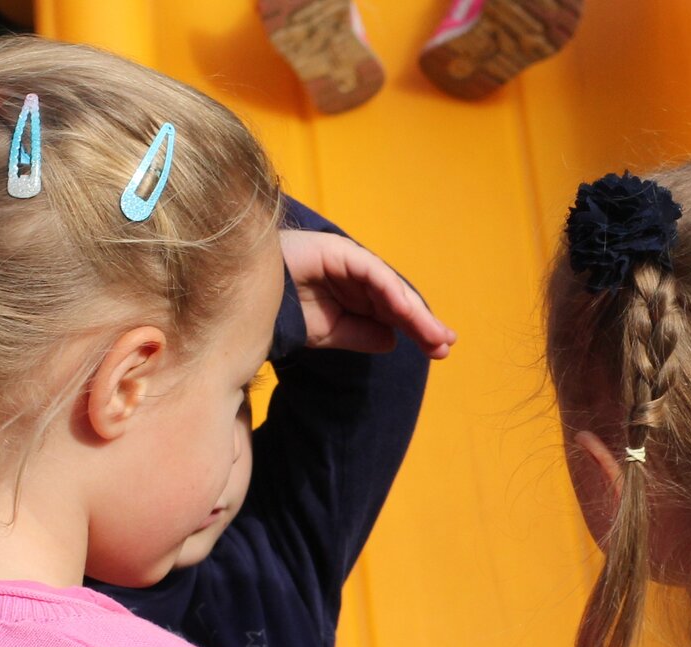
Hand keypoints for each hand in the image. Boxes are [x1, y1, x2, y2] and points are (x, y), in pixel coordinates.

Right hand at [280, 230, 455, 358]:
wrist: (245, 300)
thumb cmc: (280, 312)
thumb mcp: (329, 332)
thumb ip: (361, 334)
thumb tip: (392, 341)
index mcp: (351, 294)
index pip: (391, 312)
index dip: (416, 329)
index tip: (440, 350)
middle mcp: (353, 276)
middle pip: (397, 300)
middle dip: (422, 323)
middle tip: (445, 345)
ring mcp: (347, 261)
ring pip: (389, 287)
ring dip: (413, 311)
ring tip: (433, 335)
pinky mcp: (337, 251)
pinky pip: (371, 271)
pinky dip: (390, 291)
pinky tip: (406, 312)